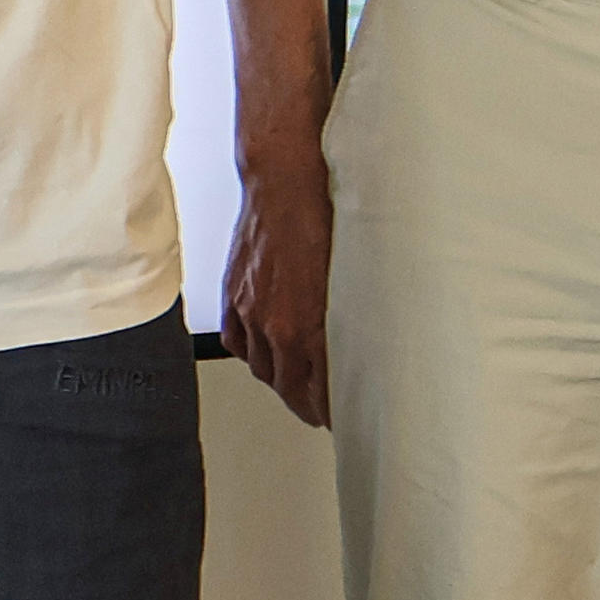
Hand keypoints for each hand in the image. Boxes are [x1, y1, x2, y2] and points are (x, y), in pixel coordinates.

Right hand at [223, 149, 335, 429]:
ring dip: (280, 382)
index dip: (332, 411)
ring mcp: (249, 310)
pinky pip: (236, 341)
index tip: (345, 417)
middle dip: (307, 405)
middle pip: (287, 388)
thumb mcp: (352, 276)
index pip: (318, 392)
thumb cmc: (323, 217)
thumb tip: (366, 346)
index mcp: (305, 326)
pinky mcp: (233, 294)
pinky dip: (251, 353)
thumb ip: (352, 319)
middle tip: (324, 412)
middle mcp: (273, 324)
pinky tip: (265, 353)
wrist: (283, 183)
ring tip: (297, 385)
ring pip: (261, 368)